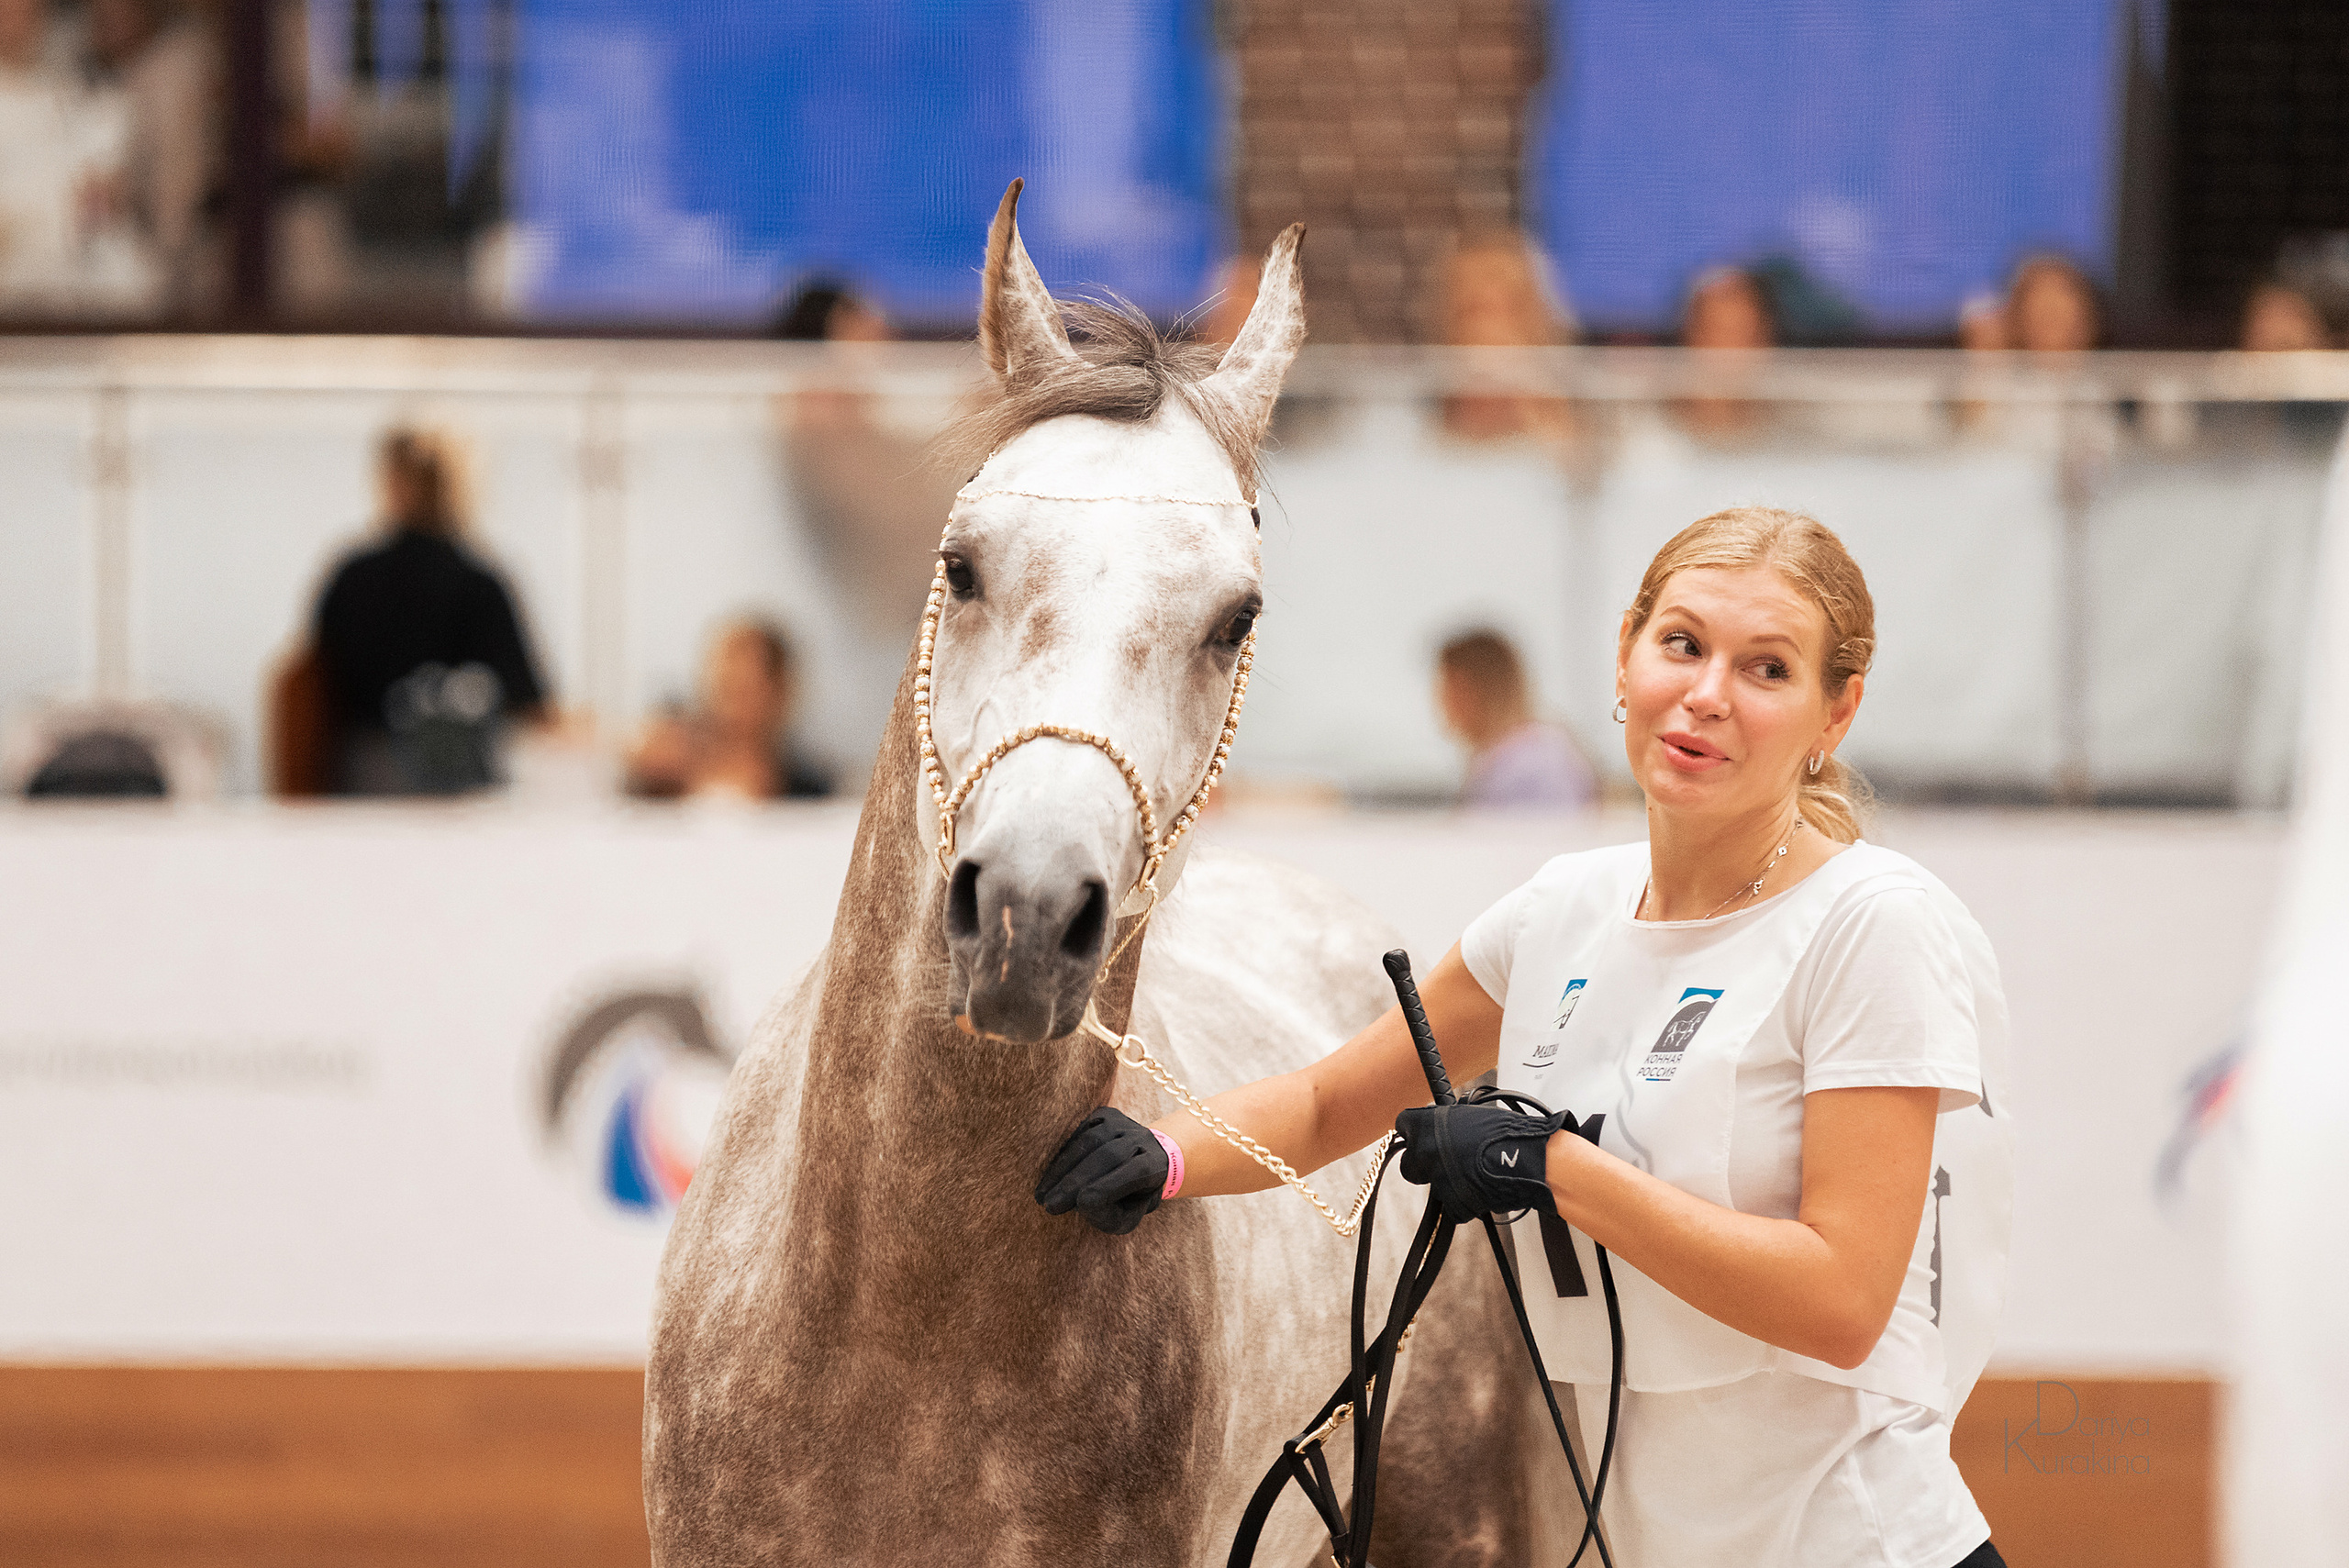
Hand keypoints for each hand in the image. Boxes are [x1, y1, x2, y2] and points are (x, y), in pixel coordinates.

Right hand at [1035, 1107, 1169, 1234]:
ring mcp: (1123, 1122)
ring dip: (1062, 1169)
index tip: (1082, 1204)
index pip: (1137, 1172)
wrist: (1138, 1159)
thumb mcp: (1128, 1217)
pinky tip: (1050, 1177)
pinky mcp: (1105, 1114)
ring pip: (1090, 1140)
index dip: (1110, 1186)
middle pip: (1110, 1155)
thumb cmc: (1130, 1196)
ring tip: (1043, 1194)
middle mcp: (1143, 1138)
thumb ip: (1112, 1217)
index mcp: (1156, 1164)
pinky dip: (1061, 1155)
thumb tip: (1084, 1202)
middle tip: (1050, 1205)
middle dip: (1077, 1181)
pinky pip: (1079, 1132)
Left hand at [1394, 1099, 1576, 1222]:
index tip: (1418, 1134)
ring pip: (1434, 1186)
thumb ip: (1449, 1122)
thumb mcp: (1472, 1115)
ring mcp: (1438, 1181)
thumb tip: (1442, 1127)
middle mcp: (1426, 1153)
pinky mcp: (1453, 1204)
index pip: (1403, 1125)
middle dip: (1422, 1165)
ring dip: (1449, 1183)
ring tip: (1475, 1175)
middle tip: (1442, 1162)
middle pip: (1408, 1164)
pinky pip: (1453, 1206)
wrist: (1530, 1160)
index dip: (1413, 1130)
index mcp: (1429, 1126)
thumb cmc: (1508, 1133)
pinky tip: (1482, 1190)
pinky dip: (1465, 1201)